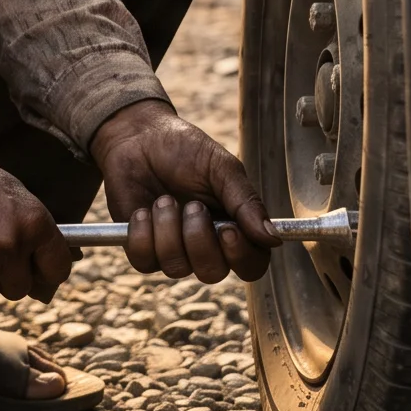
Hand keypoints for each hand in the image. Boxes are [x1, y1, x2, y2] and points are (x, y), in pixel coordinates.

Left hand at [90, 99, 276, 282]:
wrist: (137, 138)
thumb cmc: (184, 150)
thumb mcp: (221, 168)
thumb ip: (246, 202)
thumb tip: (273, 238)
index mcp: (233, 227)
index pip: (251, 265)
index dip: (242, 256)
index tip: (228, 230)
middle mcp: (204, 245)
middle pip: (212, 273)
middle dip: (199, 240)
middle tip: (193, 206)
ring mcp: (171, 248)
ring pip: (176, 268)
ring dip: (168, 229)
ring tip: (163, 199)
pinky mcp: (140, 247)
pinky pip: (144, 261)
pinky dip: (142, 234)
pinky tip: (142, 210)